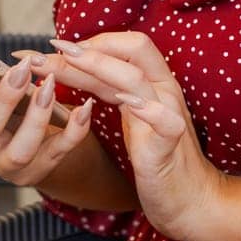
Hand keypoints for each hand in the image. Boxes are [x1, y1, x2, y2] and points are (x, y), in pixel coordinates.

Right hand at [0, 38, 95, 186]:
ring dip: (37, 117)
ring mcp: (6, 164)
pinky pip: (58, 154)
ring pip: (21, 150)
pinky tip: (84, 108)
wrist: (16, 139)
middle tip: (22, 71)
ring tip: (50, 85)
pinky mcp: (37, 170)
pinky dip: (73, 133)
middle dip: (3, 100)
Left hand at [14, 32, 225, 240]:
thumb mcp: (127, 114)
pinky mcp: (170, 145)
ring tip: (69, 60)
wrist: (191, 198)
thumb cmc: (155, 155)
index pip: (123, 45)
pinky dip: (148, 110)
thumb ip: (104, 87)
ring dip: (101, 66)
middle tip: (49, 49)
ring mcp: (170, 114)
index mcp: (151, 81)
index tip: (51, 45)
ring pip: (138, 79)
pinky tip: (128, 103)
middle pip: (133, 49)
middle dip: (88, 47)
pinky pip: (166, 122)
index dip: (88, 42)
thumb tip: (66, 64)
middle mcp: (162, 90)